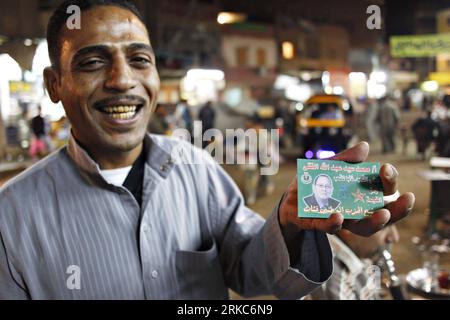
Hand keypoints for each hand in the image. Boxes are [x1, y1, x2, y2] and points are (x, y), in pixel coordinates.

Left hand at [279, 142, 414, 237]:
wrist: (290, 198)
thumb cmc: (316, 182)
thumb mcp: (330, 166)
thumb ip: (345, 159)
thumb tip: (364, 146)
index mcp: (364, 196)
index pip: (384, 192)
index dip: (390, 182)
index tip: (386, 168)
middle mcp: (358, 212)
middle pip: (385, 215)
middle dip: (399, 209)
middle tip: (408, 198)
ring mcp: (342, 221)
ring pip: (364, 228)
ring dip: (375, 222)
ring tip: (383, 213)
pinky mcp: (320, 225)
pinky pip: (330, 228)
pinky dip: (334, 223)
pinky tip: (339, 216)